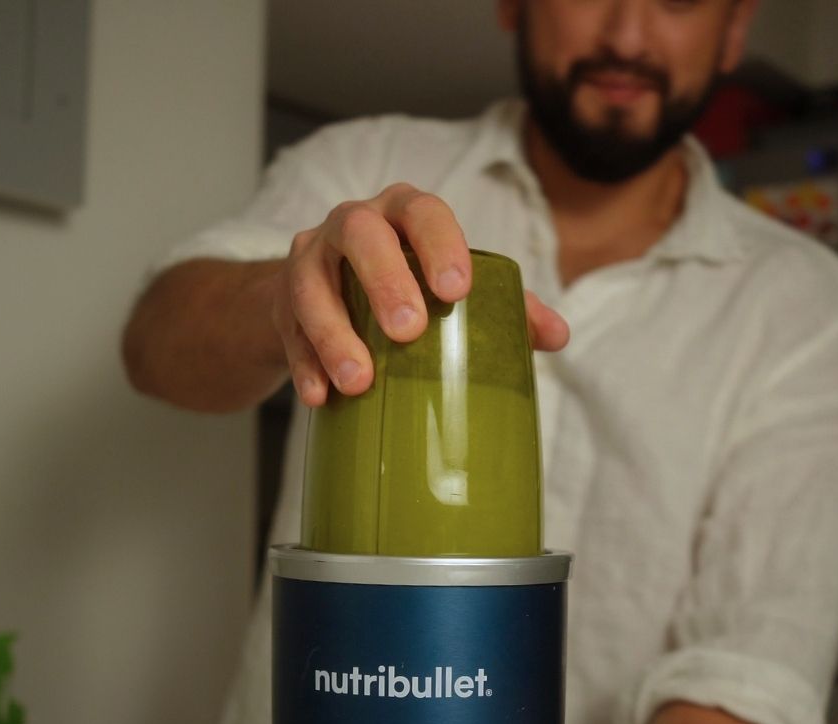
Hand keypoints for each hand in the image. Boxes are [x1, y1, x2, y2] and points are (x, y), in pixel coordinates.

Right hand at [271, 182, 569, 405]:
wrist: (324, 292)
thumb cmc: (405, 285)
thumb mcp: (448, 285)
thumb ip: (504, 307)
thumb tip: (557, 336)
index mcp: (404, 214)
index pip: (423, 212)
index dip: (439, 244)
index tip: (455, 290)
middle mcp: (352, 224)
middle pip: (360, 235)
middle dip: (383, 281)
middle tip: (407, 333)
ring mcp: (310, 259)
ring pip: (312, 285)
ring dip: (335, 334)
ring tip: (359, 382)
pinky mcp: (280, 301)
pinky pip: (287, 330)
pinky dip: (303, 365)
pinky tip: (320, 397)